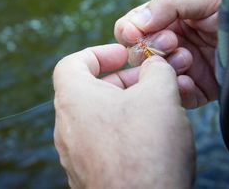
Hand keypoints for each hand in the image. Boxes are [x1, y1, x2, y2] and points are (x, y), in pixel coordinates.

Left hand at [53, 44, 194, 188]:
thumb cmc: (146, 152)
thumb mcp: (160, 95)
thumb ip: (157, 70)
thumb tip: (155, 65)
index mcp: (74, 100)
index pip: (72, 63)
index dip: (99, 53)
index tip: (124, 56)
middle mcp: (67, 127)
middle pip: (89, 90)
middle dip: (122, 81)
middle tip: (149, 81)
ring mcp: (75, 155)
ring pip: (98, 118)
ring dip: (125, 106)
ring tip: (156, 108)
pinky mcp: (88, 175)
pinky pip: (102, 143)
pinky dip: (122, 132)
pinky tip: (150, 138)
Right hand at [114, 0, 221, 107]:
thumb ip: (167, 3)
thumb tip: (136, 23)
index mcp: (163, 21)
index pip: (131, 28)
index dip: (127, 31)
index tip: (133, 33)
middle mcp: (168, 45)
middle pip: (137, 54)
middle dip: (149, 49)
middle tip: (171, 43)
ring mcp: (180, 69)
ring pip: (152, 78)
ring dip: (165, 69)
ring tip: (187, 59)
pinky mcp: (195, 90)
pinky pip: (176, 96)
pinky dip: (179, 91)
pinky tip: (189, 82)